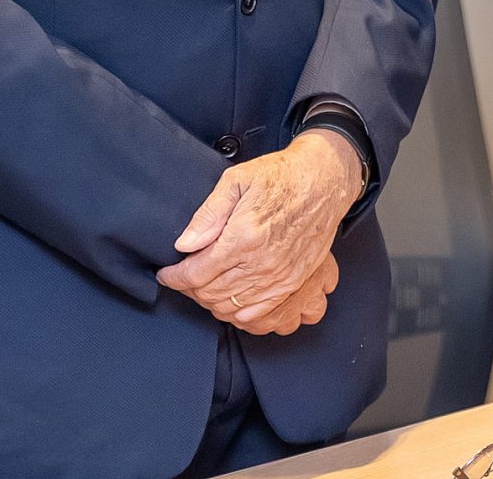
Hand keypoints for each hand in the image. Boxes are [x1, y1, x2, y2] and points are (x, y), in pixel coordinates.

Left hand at [158, 129, 362, 328]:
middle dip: (189, 289)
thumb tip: (185, 244)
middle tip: (183, 277)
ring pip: (232, 308)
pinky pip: (259, 315)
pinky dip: (238, 313)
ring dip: (211, 302)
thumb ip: (208, 214)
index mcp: (244, 237)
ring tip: (203, 287)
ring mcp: (280, 277)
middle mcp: (263, 263)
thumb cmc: (282, 176)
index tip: (168, 273)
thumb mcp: (237, 180)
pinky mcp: (294, 283)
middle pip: (211, 294)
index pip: (197, 273)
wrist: (324, 180)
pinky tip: (230, 299)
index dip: (175, 277)